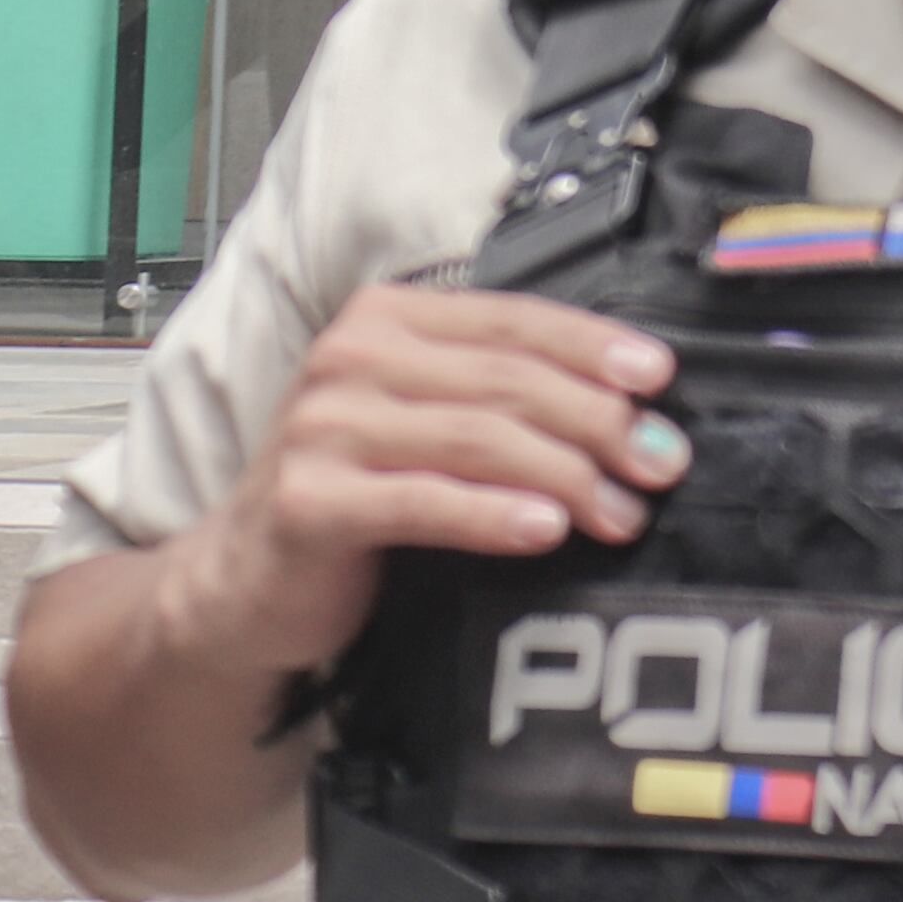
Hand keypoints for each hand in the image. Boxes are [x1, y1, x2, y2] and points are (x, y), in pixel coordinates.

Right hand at [157, 286, 688, 678]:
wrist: (241, 583)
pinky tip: (547, 529)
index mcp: (388, 319)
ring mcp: (321, 428)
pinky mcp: (306, 502)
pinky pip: (425, 501)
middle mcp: (350, 359)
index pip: (516, 318)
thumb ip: (502, 394)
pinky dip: (495, 515)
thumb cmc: (357, 492)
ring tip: (622, 512)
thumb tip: (635, 403)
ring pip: (480, 439)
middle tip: (661, 463)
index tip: (661, 380)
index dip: (596, 347)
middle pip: (509, 380)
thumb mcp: (428, 421)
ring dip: (568, 476)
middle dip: (601, 421)